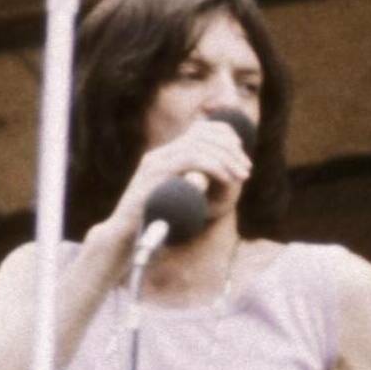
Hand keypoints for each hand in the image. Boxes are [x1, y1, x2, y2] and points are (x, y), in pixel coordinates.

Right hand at [107, 117, 252, 240]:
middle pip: (201, 135)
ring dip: (226, 159)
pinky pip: (189, 160)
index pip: (199, 130)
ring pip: (197, 145)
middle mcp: (159, 155)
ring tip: (241, 176)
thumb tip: (225, 180)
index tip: (242, 158)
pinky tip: (226, 180)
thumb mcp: (180, 202)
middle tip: (246, 170)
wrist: (124, 240)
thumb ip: (197, 186)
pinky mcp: (153, 175)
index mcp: (165, 157)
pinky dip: (213, 167)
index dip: (225, 137)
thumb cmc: (154, 225)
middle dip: (230, 150)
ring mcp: (154, 163)